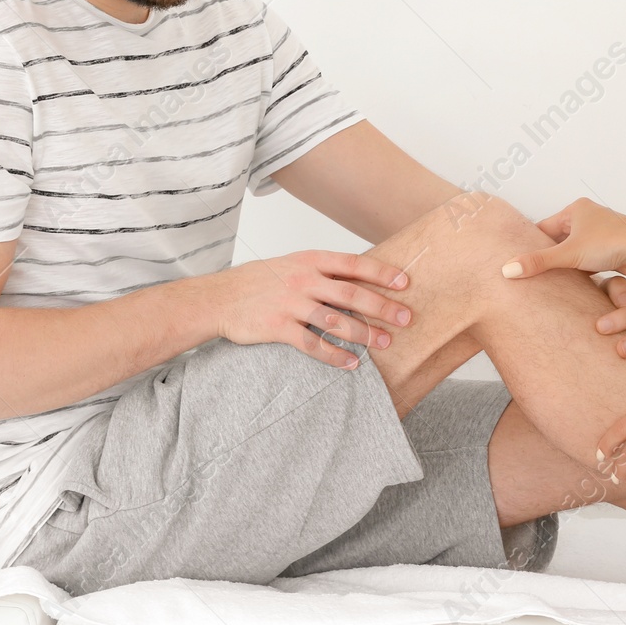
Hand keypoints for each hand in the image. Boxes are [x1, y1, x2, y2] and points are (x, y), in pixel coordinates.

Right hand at [215, 251, 412, 368]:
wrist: (219, 297)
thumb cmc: (260, 280)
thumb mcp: (292, 264)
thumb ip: (323, 271)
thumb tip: (360, 279)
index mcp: (310, 261)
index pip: (353, 264)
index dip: (381, 273)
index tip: (405, 283)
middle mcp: (303, 280)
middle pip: (350, 294)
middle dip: (381, 306)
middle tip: (405, 318)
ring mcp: (290, 304)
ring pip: (335, 320)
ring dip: (363, 334)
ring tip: (385, 343)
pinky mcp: (278, 328)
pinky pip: (312, 344)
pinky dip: (334, 355)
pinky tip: (351, 364)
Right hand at [501, 197, 625, 279]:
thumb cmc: (615, 242)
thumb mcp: (570, 253)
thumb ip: (539, 262)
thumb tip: (509, 269)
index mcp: (575, 211)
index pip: (542, 229)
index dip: (529, 246)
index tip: (515, 261)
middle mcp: (585, 220)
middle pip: (556, 242)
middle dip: (545, 258)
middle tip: (526, 276)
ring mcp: (597, 237)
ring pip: (571, 254)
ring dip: (562, 268)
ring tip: (545, 283)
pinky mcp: (608, 252)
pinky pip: (585, 263)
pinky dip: (577, 273)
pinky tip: (569, 287)